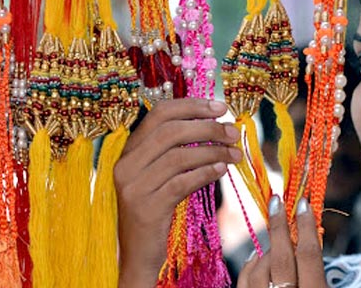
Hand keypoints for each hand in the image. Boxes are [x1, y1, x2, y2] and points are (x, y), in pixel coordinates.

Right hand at [115, 98, 241, 287]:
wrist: (137, 254)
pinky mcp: (147, 208)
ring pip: (179, 156)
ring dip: (212, 151)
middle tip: (232, 131)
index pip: (159, 114)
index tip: (220, 107)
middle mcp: (126, 165)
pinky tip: (221, 171)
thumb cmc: (155, 210)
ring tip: (234, 153)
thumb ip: (175, 150)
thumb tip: (214, 124)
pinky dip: (205, 173)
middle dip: (207, 127)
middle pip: (171, 131)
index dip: (192, 106)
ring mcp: (134, 187)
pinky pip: (182, 182)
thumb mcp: (158, 176)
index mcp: (128, 151)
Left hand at [237, 195, 326, 287]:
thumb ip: (317, 271)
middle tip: (277, 202)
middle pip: (281, 259)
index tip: (303, 205)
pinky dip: (252, 266)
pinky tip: (258, 259)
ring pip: (261, 269)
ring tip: (275, 244)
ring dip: (267, 252)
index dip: (306, 227)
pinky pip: (245, 280)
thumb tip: (307, 240)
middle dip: (279, 226)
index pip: (309, 255)